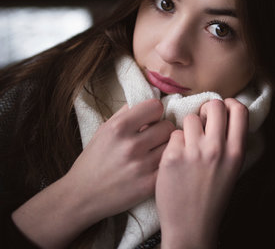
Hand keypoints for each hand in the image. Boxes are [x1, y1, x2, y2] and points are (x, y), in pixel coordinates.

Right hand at [67, 98, 175, 220]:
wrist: (80, 197)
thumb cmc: (93, 161)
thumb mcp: (103, 131)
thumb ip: (125, 114)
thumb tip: (147, 99)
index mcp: (118, 128)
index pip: (156, 107)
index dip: (155, 112)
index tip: (151, 119)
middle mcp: (130, 145)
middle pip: (168, 126)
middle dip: (163, 130)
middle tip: (156, 137)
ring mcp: (141, 166)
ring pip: (172, 146)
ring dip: (166, 147)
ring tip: (155, 152)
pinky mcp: (148, 184)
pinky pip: (169, 165)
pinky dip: (165, 165)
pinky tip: (156, 166)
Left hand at [156, 99, 247, 248]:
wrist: (191, 227)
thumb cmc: (213, 198)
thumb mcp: (233, 170)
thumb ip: (231, 143)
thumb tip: (225, 114)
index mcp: (236, 152)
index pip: (239, 110)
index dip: (230, 105)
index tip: (223, 111)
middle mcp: (217, 149)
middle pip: (214, 106)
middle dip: (207, 111)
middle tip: (202, 124)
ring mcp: (194, 152)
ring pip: (190, 118)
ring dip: (188, 128)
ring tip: (187, 146)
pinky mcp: (171, 158)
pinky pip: (173, 135)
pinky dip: (173, 144)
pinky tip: (175, 159)